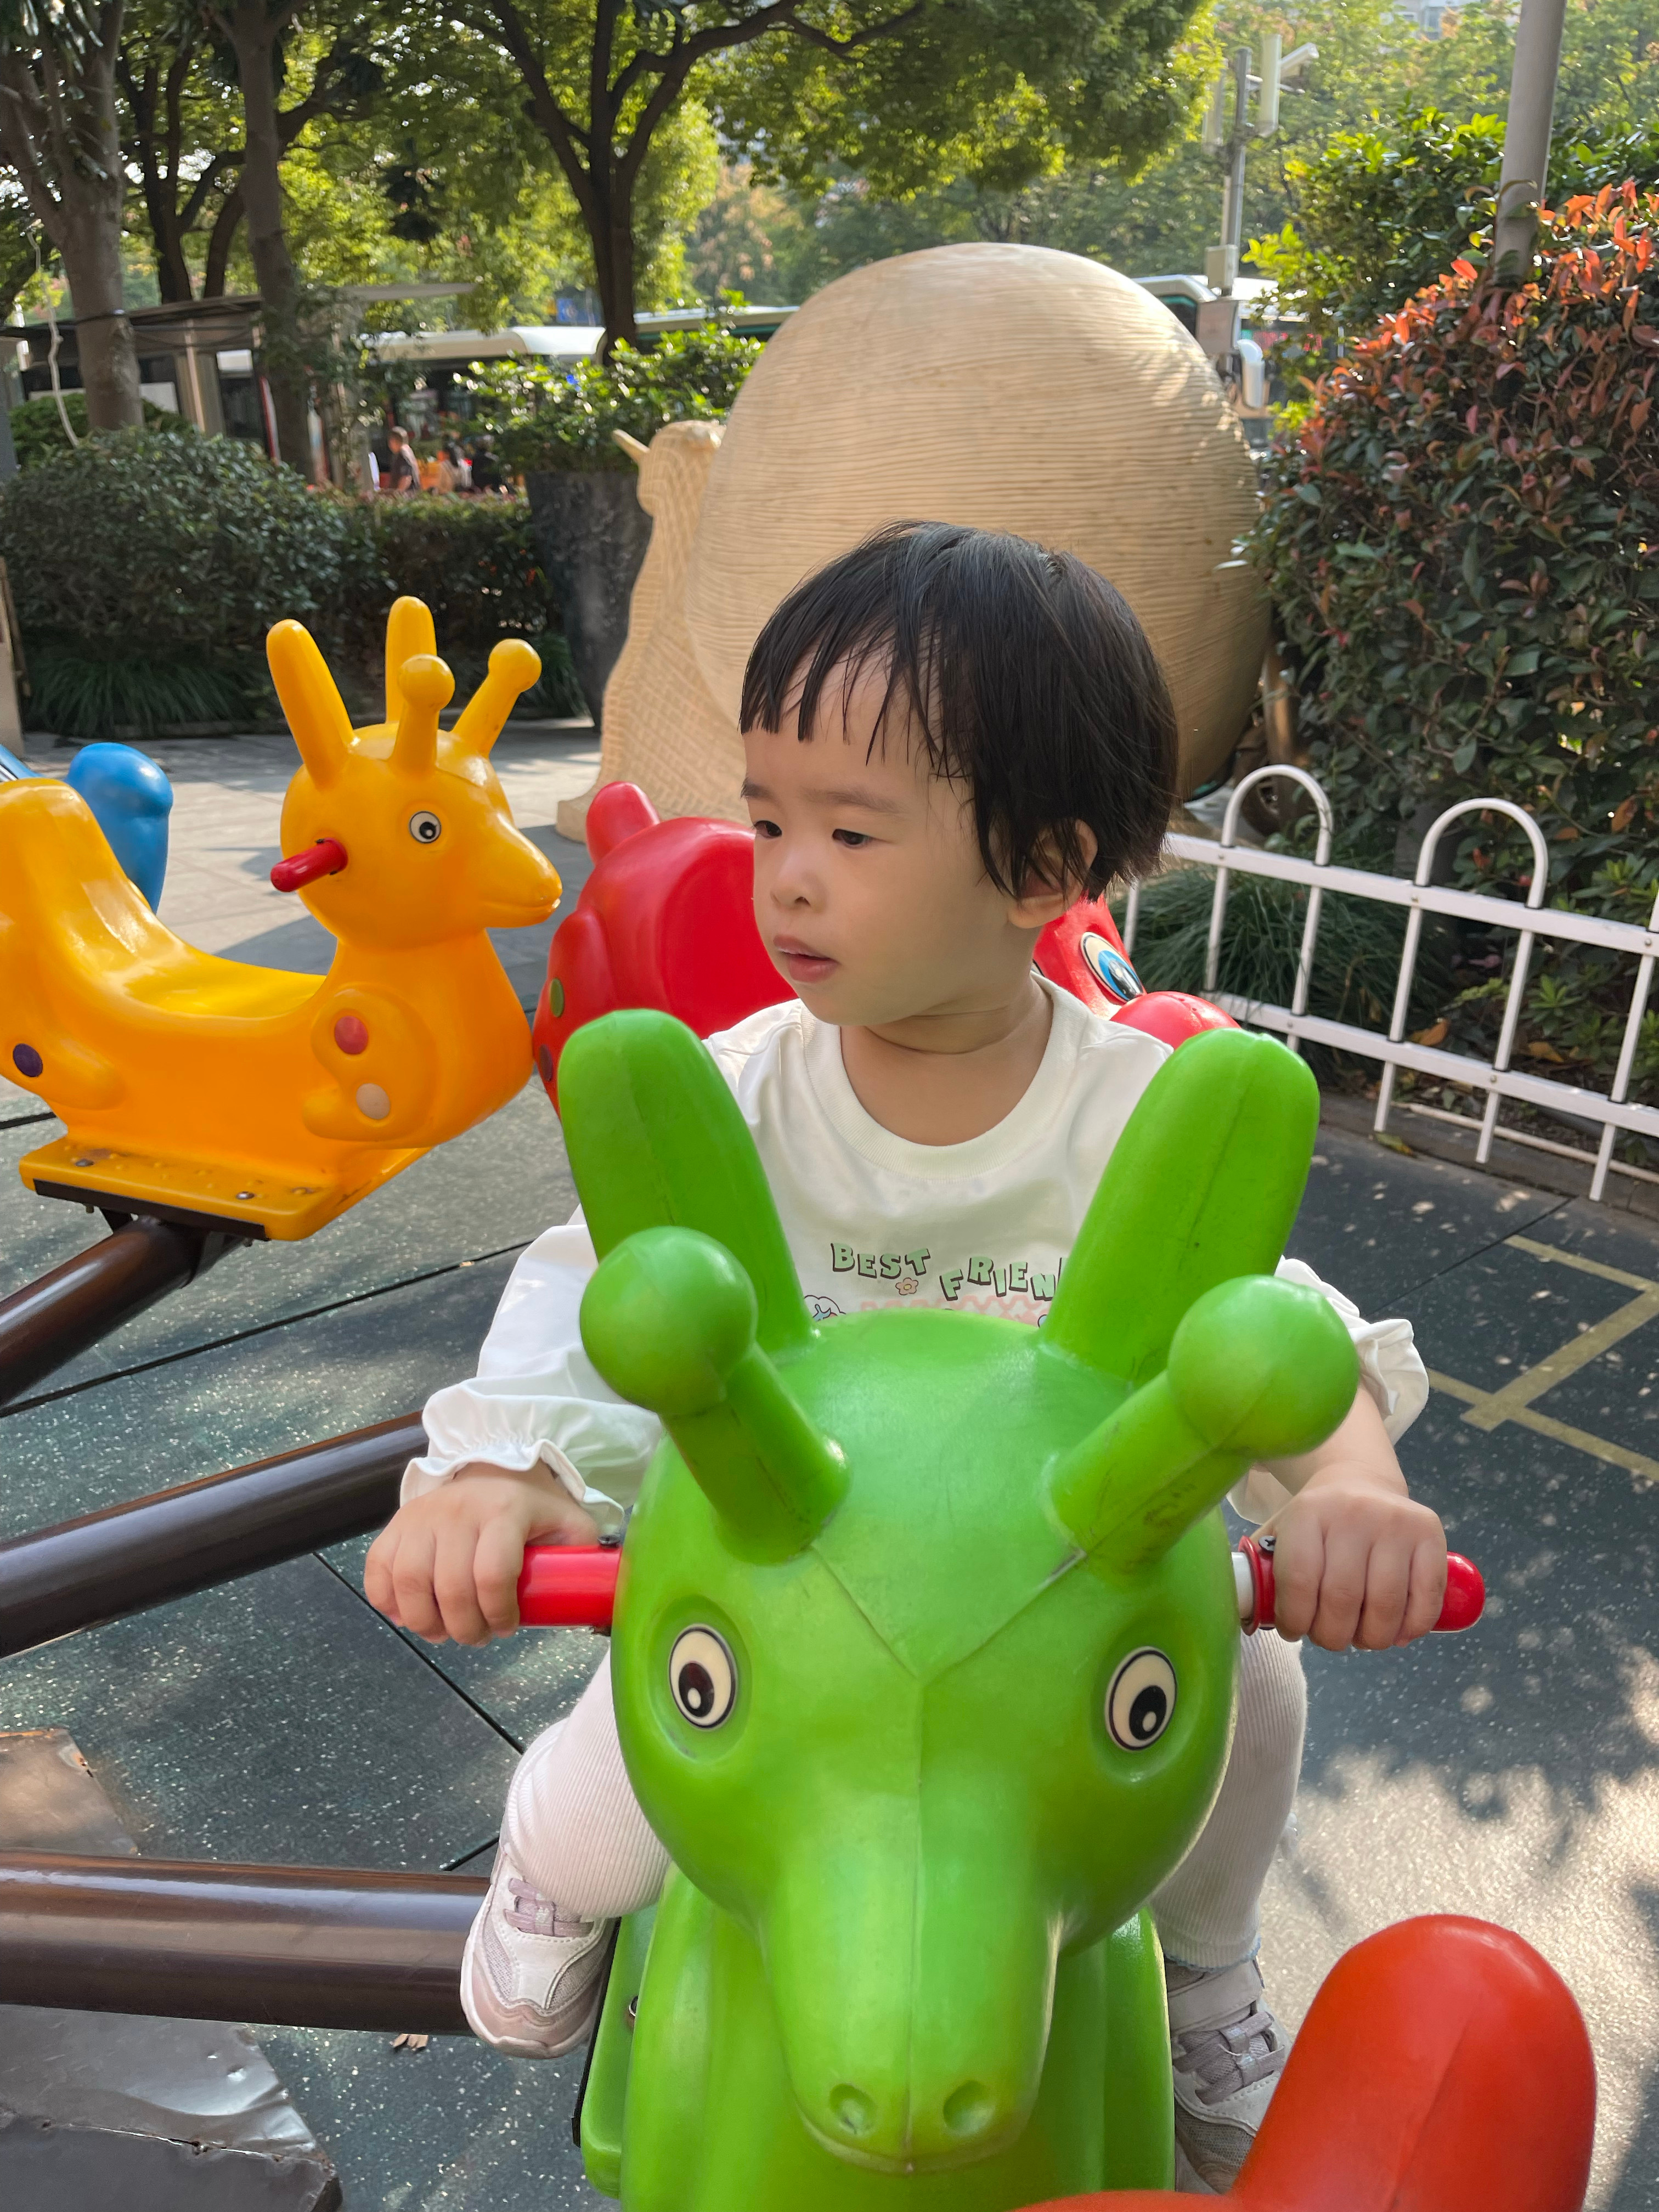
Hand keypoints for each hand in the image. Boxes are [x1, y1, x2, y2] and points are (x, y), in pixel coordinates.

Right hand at [365, 1460, 599, 1646]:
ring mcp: (421, 1516)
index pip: (493, 1574)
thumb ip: (585, 1556)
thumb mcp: (568, 1524)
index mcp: (505, 1510)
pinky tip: (408, 1614)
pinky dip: (387, 1602)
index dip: (498, 1613)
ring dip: (425, 1621)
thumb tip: (601, 1600)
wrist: (489, 1471)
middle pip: (450, 1586)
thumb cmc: (531, 1509)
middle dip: (464, 1627)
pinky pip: (378, 1569)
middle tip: (478, 1637)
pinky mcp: (396, 1525)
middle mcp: (458, 1510)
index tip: (508, 1627)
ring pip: (408, 1582)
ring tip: (444, 1632)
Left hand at [1264, 1469, 1447, 1650]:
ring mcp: (1395, 1522)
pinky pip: (1426, 1599)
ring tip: (1361, 1638)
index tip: (1294, 1631)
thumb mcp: (1281, 1533)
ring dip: (1372, 1638)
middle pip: (1342, 1599)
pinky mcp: (1430, 1533)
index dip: (1295, 1619)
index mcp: (1307, 1513)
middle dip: (1333, 1636)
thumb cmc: (1315, 1523)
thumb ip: (1263, 1571)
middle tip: (1330, 1638)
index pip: (1299, 1580)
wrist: (1359, 1481)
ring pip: (1386, 1605)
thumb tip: (1254, 1617)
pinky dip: (1411, 1628)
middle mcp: (1353, 1512)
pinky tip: (1396, 1632)